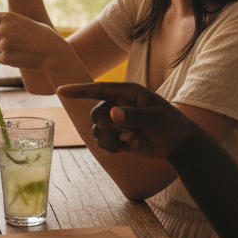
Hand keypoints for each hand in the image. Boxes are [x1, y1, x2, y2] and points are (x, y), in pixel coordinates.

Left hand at [0, 11, 63, 69]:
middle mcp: (3, 29)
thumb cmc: (42, 36)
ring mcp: (3, 44)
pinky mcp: (5, 58)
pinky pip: (0, 59)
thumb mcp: (25, 22)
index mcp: (8, 17)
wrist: (52, 51)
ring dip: (3, 50)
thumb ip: (9, 25)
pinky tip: (20, 57)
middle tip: (5, 42)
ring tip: (21, 49)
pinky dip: (7, 60)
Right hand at [56, 81, 194, 157]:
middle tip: (128, 137)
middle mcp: (118, 104)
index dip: (79, 90)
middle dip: (108, 128)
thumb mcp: (156, 119)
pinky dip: (112, 147)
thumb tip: (112, 114)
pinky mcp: (116, 135)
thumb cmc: (170, 124)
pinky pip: (101, 141)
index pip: (98, 88)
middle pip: (96, 113)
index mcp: (127, 92)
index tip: (61, 91)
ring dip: (111, 140)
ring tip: (132, 143)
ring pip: (96, 129)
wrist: (177, 144)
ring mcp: (116, 120)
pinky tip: (128, 149)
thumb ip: (134, 116)